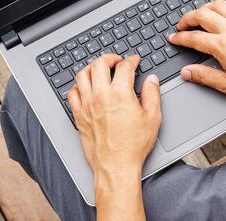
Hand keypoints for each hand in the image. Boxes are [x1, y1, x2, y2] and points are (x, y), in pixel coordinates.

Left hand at [67, 54, 161, 178]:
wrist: (116, 166)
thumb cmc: (133, 146)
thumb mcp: (153, 118)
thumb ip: (152, 94)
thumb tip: (151, 80)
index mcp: (120, 94)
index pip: (124, 66)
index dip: (131, 60)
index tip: (134, 60)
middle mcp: (100, 96)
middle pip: (99, 64)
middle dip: (110, 57)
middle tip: (116, 60)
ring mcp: (86, 105)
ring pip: (82, 74)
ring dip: (92, 67)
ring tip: (99, 68)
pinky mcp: (78, 115)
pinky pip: (72, 92)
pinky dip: (78, 85)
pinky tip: (85, 86)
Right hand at [169, 0, 225, 99]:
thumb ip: (205, 77)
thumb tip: (187, 72)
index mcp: (223, 46)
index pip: (194, 37)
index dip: (180, 37)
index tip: (173, 38)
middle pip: (201, 14)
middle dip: (187, 18)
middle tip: (181, 25)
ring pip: (217, 5)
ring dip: (203, 8)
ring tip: (198, 15)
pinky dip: (221, 7)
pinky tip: (220, 13)